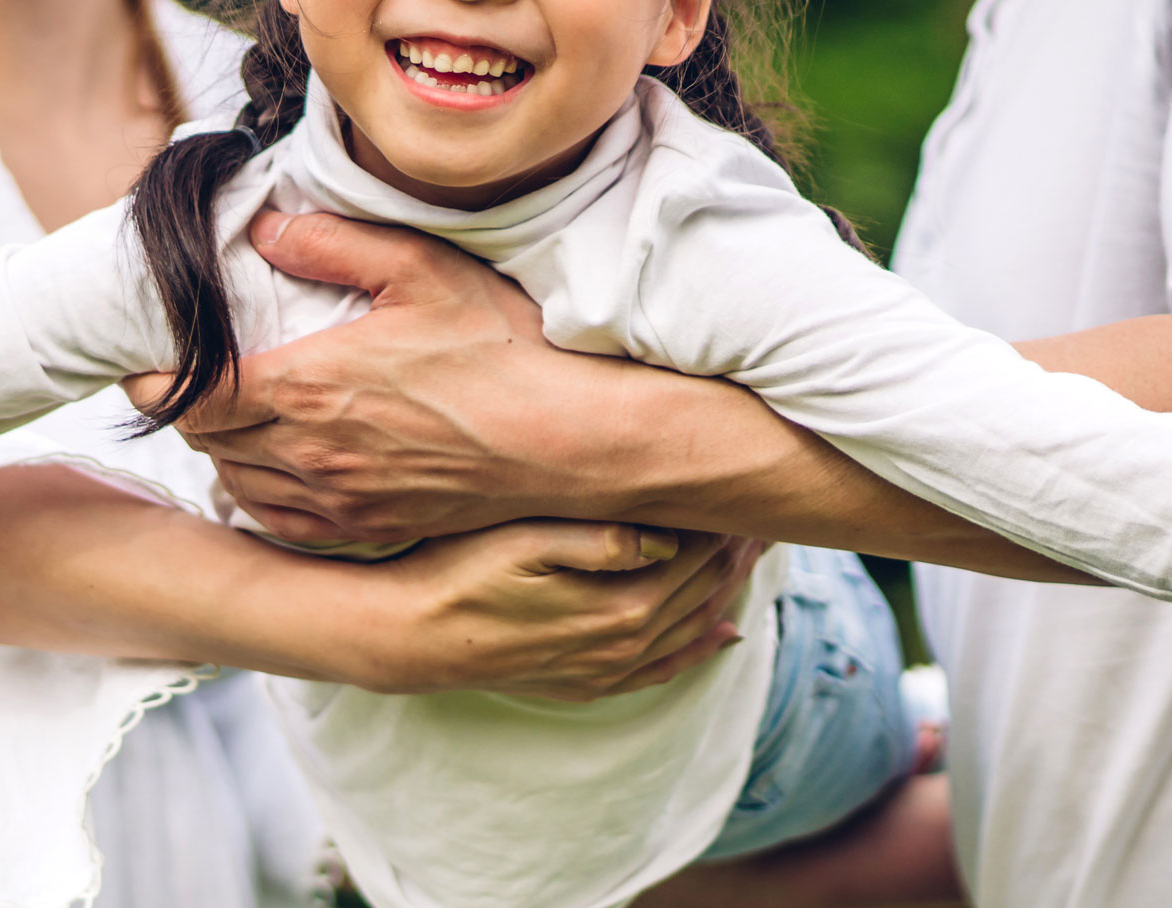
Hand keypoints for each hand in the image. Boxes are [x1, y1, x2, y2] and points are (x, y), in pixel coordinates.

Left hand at [138, 212, 675, 543]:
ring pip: (238, 483)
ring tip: (231, 419)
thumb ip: (332, 243)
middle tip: (189, 378)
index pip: (193, 395)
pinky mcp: (368, 530)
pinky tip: (273, 470)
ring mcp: (338, 499)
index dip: (157, 378)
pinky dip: (260, 495)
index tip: (151, 359)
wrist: (565, 440)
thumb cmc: (501, 349)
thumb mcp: (418, 269)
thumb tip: (264, 228)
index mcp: (306, 386)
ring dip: (221, 452)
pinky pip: (282, 522)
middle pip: (207, 440)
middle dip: (187, 407)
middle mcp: (309, 453)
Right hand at [346, 520, 763, 701]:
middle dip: (736, 552)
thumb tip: (668, 538)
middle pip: (702, 591)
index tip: (745, 489)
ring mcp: (606, 670)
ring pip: (691, 629)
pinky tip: (721, 635)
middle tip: (760, 512)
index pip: (697, 557)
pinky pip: (662, 669)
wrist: (410, 635)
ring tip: (747, 554)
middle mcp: (624, 646)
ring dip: (723, 590)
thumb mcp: (525, 539)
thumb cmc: (460, 570)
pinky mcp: (585, 682)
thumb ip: (601, 540)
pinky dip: (699, 650)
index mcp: (621, 607)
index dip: (725, 522)